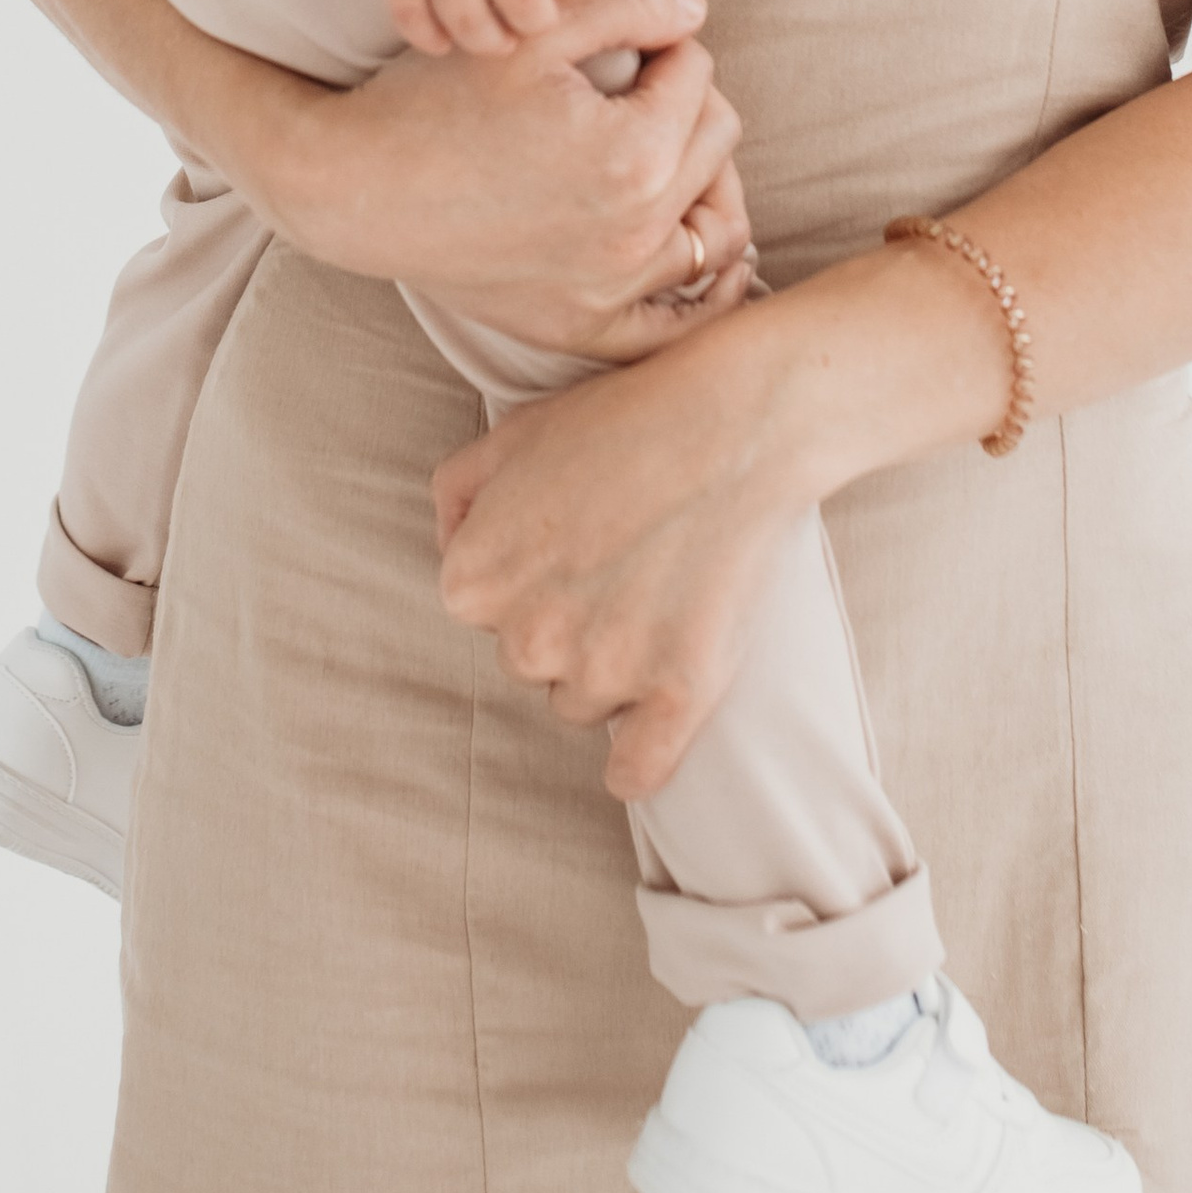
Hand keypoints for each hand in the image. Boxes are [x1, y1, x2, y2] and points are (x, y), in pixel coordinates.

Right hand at [267, 0, 752, 350]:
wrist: (352, 188)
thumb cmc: (434, 101)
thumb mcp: (532, 31)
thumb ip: (629, 5)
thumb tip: (697, 14)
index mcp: (633, 154)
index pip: (698, 73)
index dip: (664, 42)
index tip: (619, 43)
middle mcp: (634, 232)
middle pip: (717, 141)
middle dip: (686, 100)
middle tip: (632, 86)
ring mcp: (610, 289)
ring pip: (716, 228)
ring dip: (706, 181)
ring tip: (665, 153)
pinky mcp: (581, 325)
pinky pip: (679, 323)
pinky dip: (703, 290)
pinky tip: (702, 259)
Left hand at [433, 305, 803, 794]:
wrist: (737, 422)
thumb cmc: (625, 420)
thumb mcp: (511, 434)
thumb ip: (457, 498)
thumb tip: (455, 550)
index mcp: (473, 582)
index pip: (485, 613)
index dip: (531, 576)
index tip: (574, 545)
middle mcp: (526, 640)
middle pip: (533, 663)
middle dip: (568, 623)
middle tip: (623, 561)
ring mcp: (603, 673)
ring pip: (585, 704)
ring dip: (612, 668)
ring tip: (659, 593)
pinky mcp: (675, 695)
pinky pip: (635, 772)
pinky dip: (640, 762)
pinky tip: (653, 725)